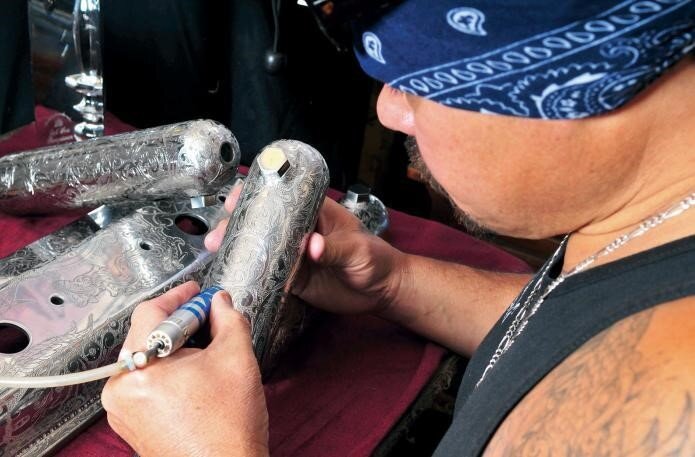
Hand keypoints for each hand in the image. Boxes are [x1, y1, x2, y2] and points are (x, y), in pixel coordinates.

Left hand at [101, 282, 268, 456]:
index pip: (151, 311)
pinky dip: (170, 371)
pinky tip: (197, 376)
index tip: (198, 292)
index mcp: (139, 368)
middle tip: (209, 320)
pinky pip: (148, 382)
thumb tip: (220, 303)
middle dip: (181, 323)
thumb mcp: (236, 359)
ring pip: (149, 359)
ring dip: (177, 347)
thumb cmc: (227, 429)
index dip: (181, 296)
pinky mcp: (132, 422)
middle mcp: (121, 388)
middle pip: (147, 335)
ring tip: (207, 352)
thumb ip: (229, 319)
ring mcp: (123, 409)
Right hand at [205, 183, 406, 315]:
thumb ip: (335, 248)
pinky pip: (266, 274)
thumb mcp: (357, 249)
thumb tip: (311, 247)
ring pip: (258, 246)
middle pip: (260, 221)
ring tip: (217, 250)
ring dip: (237, 247)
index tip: (235, 199)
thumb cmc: (376, 259)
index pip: (281, 195)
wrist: (383, 291)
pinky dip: (249, 273)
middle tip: (218, 233)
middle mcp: (298, 230)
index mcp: (313, 212)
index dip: (255, 194)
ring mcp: (292, 254)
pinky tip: (232, 273)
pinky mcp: (292, 278)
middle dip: (236, 223)